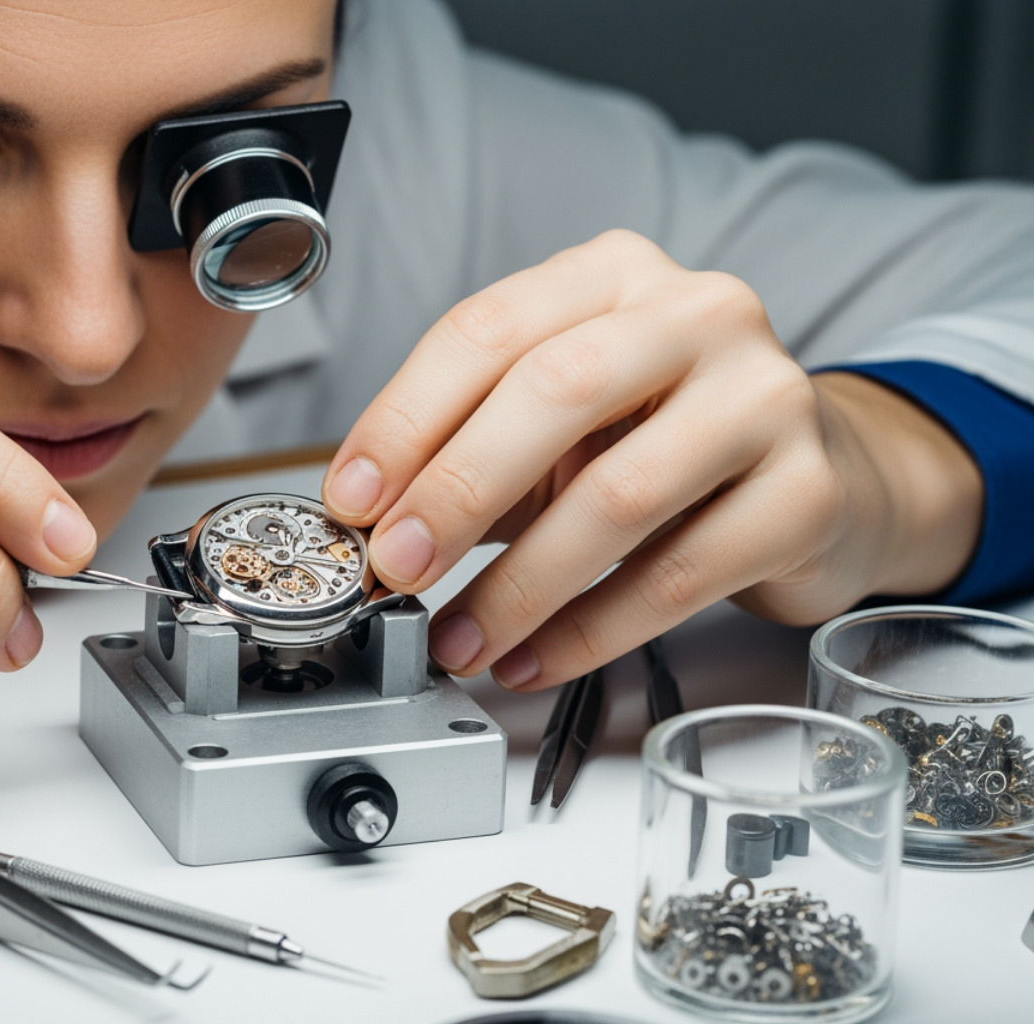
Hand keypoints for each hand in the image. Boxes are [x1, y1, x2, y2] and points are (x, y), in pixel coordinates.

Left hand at [322, 230, 982, 690]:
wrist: (822, 479)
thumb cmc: (661, 441)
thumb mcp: (559, 423)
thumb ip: (471, 448)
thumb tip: (371, 523)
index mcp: (613, 276)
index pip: (486, 331)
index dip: (404, 420)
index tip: (351, 500)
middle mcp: (697, 315)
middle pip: (553, 393)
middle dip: (456, 491)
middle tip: (396, 568)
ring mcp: (765, 397)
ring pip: (617, 495)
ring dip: (516, 585)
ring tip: (458, 639)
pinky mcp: (806, 492)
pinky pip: (677, 576)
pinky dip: (589, 631)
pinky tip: (533, 658)